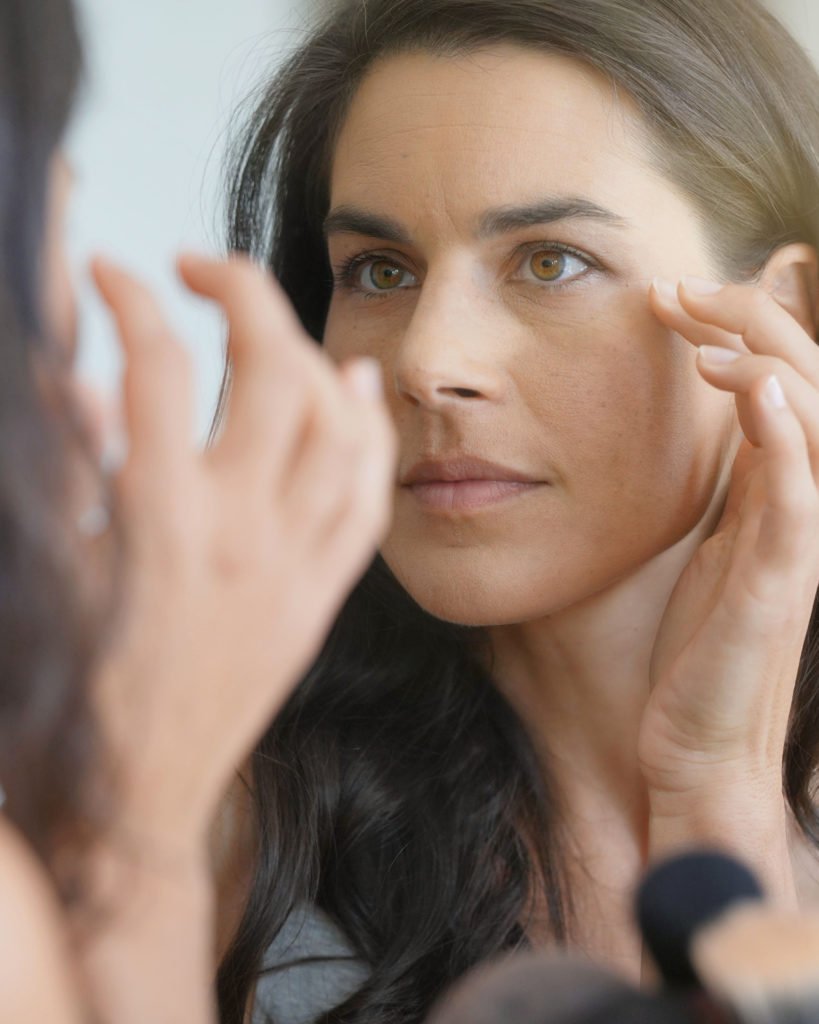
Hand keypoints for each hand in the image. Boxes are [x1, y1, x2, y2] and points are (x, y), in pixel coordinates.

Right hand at [90, 253, 396, 851]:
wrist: (146, 786)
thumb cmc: (87, 681)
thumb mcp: (64, 561)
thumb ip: (82, 463)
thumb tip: (94, 383)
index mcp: (156, 517)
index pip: (155, 364)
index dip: (126, 295)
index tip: (111, 270)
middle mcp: (239, 528)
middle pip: (269, 368)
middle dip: (239, 289)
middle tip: (199, 269)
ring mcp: (294, 561)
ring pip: (335, 422)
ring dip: (307, 352)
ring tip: (270, 326)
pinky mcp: (322, 594)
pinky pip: (367, 496)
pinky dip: (367, 433)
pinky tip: (354, 390)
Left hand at [638, 274, 818, 816]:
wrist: (697, 747)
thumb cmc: (700, 652)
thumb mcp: (717, 551)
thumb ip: (735, 491)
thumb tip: (725, 428)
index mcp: (786, 498)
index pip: (786, 385)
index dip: (741, 329)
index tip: (674, 300)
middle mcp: (805, 513)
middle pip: (809, 389)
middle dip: (750, 327)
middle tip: (679, 294)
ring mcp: (800, 551)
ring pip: (815, 433)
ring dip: (769, 370)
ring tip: (707, 340)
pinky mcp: (779, 589)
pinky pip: (798, 505)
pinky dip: (785, 445)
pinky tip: (758, 397)